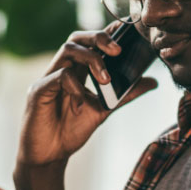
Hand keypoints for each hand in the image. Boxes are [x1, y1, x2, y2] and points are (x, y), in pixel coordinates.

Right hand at [17, 26, 156, 167]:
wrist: (49, 156)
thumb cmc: (70, 131)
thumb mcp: (104, 110)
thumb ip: (125, 94)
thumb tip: (152, 81)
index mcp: (76, 71)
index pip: (90, 42)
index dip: (107, 34)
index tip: (127, 33)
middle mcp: (61, 69)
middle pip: (77, 38)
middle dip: (99, 38)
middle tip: (118, 51)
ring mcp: (49, 78)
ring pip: (67, 49)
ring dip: (91, 59)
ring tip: (105, 79)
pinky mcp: (38, 90)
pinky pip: (59, 76)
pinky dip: (75, 85)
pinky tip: (81, 102)